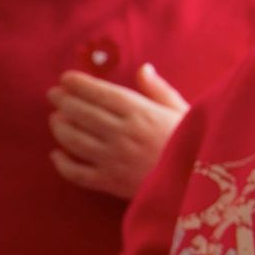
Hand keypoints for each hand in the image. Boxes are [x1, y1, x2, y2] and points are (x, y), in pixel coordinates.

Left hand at [47, 64, 187, 198]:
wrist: (202, 185)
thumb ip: (159, 91)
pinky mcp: (110, 183)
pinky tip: (56, 154)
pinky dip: (62, 163)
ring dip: (60, 127)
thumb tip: (143, 69)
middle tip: (53, 94)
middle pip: (82, 113)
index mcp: (142, 113)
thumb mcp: (183, 112)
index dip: (79, 84)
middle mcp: (123, 134)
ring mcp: (114, 159)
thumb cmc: (195, 145)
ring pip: (74, 140)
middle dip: (63, 101)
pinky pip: (76, 173)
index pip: (101, 94)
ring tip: (56, 118)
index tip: (65, 78)